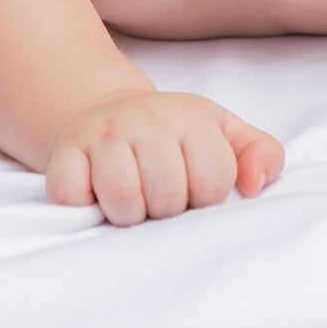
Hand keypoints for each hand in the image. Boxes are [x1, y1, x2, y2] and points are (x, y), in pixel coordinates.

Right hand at [46, 89, 283, 226]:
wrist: (110, 111)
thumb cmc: (177, 136)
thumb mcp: (226, 135)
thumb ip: (262, 155)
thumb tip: (253, 187)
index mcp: (191, 118)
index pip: (212, 183)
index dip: (205, 199)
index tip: (194, 190)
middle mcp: (145, 119)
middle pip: (167, 195)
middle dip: (166, 210)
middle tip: (160, 199)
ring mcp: (102, 135)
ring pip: (121, 197)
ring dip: (128, 215)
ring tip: (133, 203)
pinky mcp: (64, 153)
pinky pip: (71, 197)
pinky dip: (83, 208)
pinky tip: (95, 196)